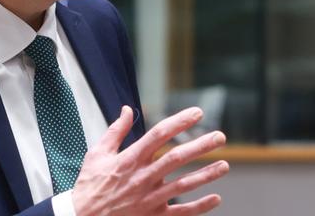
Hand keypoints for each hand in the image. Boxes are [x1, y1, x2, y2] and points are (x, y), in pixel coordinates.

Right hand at [72, 106, 228, 215]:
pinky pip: (180, 212)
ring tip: (224, 165)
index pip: (159, 134)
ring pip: (182, 185)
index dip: (180, 121)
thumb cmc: (90, 185)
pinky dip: (199, 206)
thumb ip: (115, 131)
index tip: (197, 112)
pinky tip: (215, 198)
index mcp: (130, 159)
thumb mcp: (97, 153)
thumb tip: (126, 109)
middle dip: (200, 146)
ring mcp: (148, 198)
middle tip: (220, 137)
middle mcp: (142, 177)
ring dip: (206, 175)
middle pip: (176, 158)